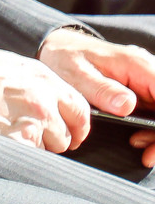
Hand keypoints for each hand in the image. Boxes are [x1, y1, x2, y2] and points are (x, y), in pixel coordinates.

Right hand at [0, 47, 89, 151]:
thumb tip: (56, 102)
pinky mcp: (20, 139)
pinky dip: (20, 150)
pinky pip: (32, 153)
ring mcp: (33, 121)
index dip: (77, 126)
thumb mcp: (14, 67)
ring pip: (51, 147)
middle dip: (53, 138)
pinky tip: (3, 136)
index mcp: (44, 79)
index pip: (79, 109)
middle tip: (32, 132)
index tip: (72, 134)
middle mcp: (44, 100)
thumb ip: (40, 84)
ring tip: (11, 130)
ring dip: (35, 144)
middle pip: (66, 134)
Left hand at [38, 28, 154, 147]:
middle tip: (148, 154)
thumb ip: (102, 89)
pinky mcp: (143, 93)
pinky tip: (138, 141)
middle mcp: (149, 73)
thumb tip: (127, 105)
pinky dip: (152, 131)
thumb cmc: (65, 57)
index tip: (153, 139)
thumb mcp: (76, 73)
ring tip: (141, 150)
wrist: (58, 49)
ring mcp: (147, 84)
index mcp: (138, 65)